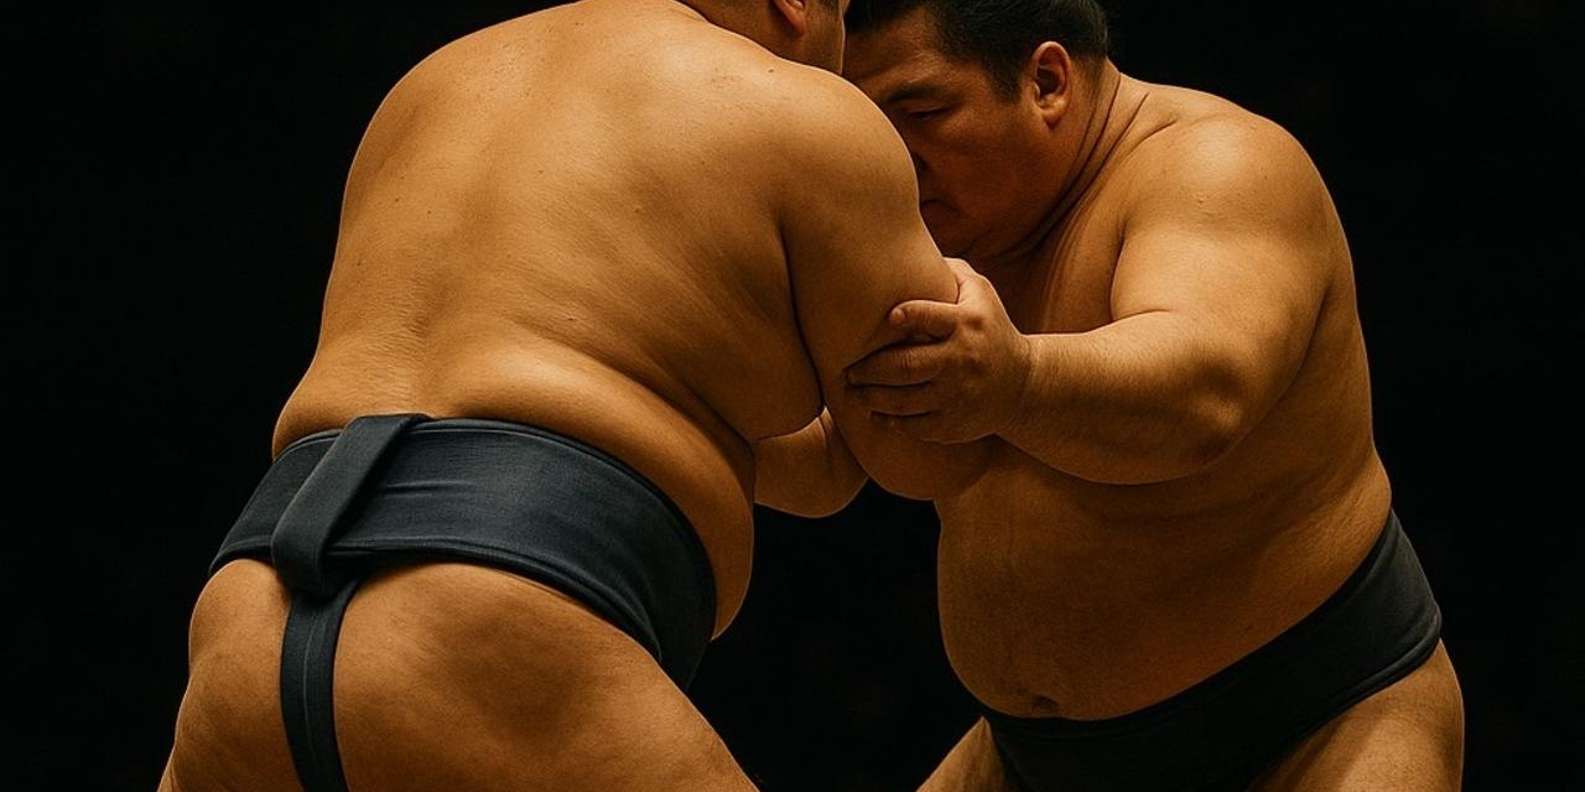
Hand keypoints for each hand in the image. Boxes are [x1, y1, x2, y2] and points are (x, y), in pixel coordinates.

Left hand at [845, 258, 1032, 442]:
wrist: (1023, 384)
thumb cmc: (990, 329)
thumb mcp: (982, 294)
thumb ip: (950, 271)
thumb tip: (906, 246)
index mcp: (966, 324)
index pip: (930, 316)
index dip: (906, 315)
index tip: (886, 317)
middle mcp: (962, 360)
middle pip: (906, 365)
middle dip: (869, 368)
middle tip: (847, 369)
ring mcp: (957, 395)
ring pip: (903, 400)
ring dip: (870, 397)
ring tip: (851, 392)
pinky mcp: (953, 423)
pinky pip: (914, 425)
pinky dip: (890, 421)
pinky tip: (874, 413)